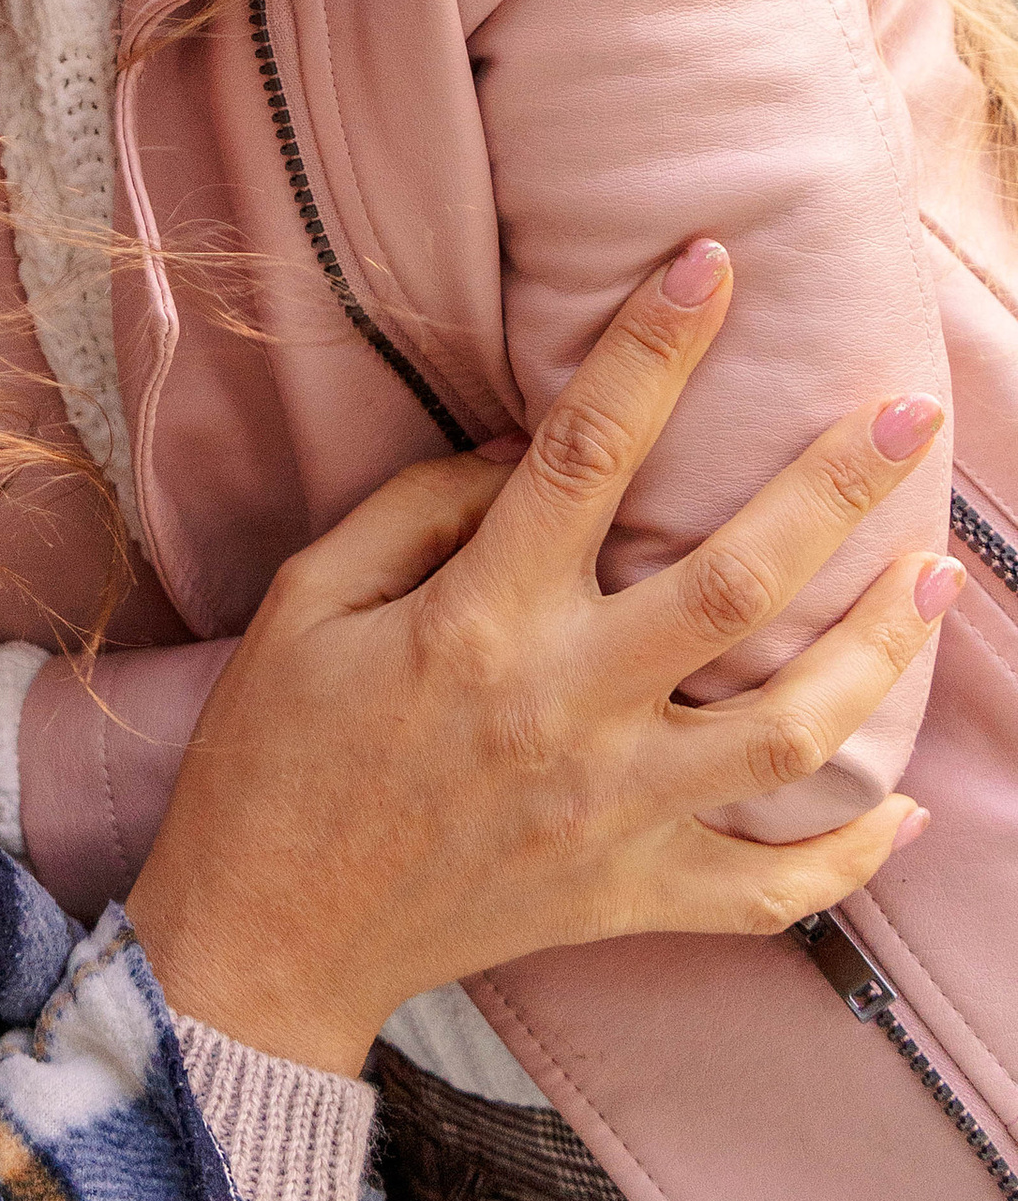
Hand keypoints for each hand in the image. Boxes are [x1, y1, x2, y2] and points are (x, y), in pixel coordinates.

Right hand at [128, 241, 951, 1072]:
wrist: (264, 936)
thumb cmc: (274, 753)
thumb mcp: (313, 600)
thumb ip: (420, 510)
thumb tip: (530, 449)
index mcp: (479, 622)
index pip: (587, 452)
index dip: (654, 348)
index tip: (712, 264)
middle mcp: (565, 710)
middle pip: (735, 582)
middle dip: (833, 488)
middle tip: (909, 414)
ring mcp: (612, 813)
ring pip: (791, 730)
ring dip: (878, 650)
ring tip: (936, 578)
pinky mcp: (630, 897)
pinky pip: (771, 887)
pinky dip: (850, 855)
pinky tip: (904, 804)